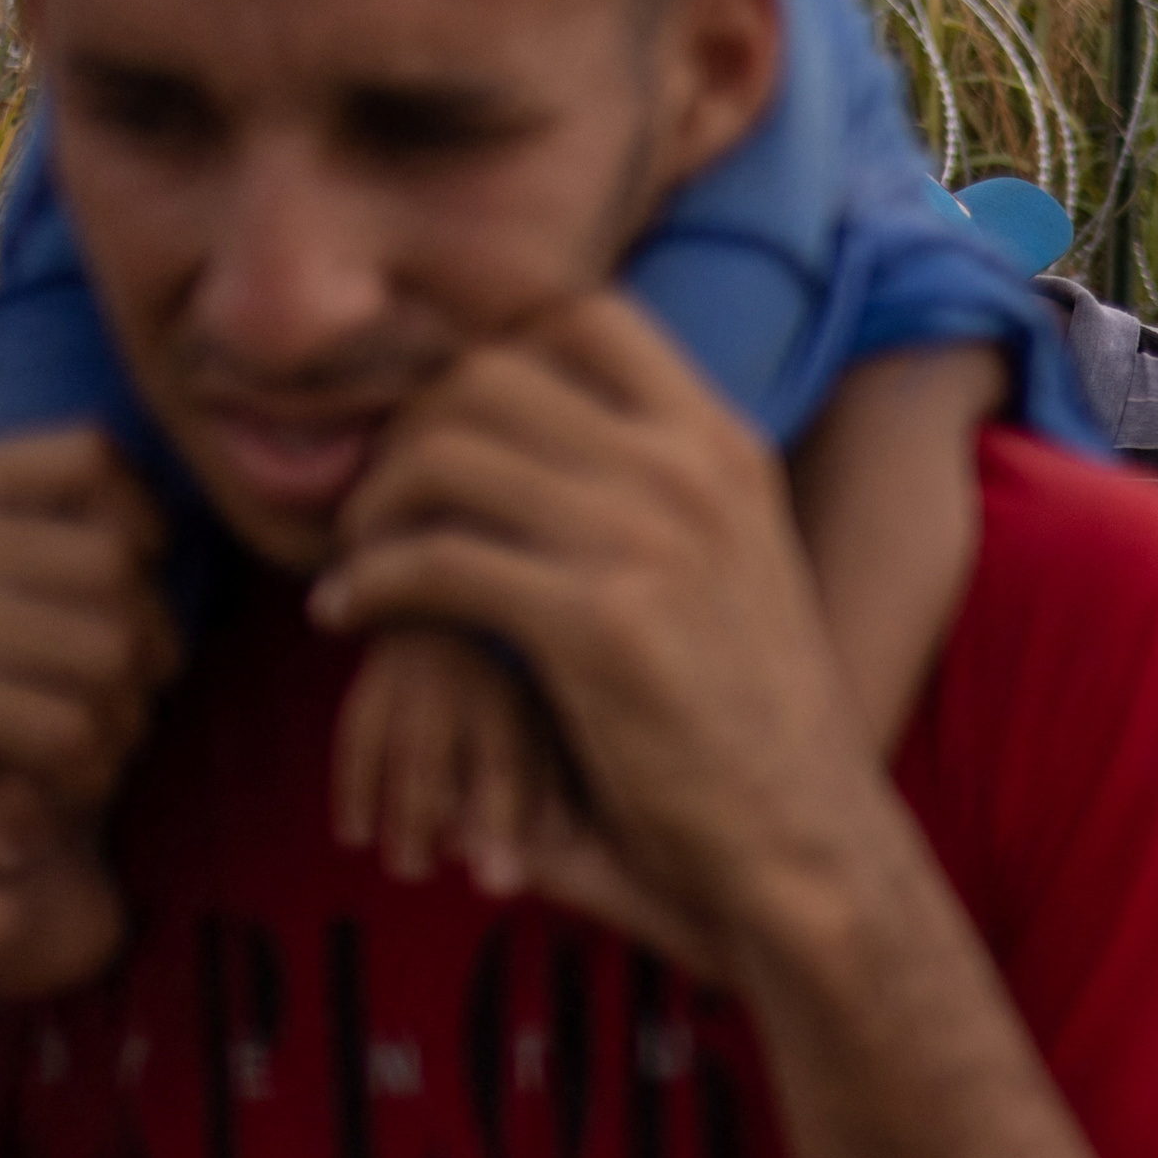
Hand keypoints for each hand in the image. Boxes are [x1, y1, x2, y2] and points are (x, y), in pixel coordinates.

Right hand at [0, 434, 170, 1015]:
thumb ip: (60, 546)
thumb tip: (171, 524)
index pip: (94, 459)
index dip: (145, 531)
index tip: (123, 598)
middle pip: (117, 565)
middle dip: (148, 649)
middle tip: (114, 704)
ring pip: (109, 648)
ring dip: (124, 719)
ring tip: (84, 747)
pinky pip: (67, 726)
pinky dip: (86, 769)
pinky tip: (50, 785)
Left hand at [309, 295, 882, 977]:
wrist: (807, 842)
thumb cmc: (750, 724)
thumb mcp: (727, 567)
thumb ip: (643, 493)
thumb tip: (524, 434)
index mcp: (724, 446)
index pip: (583, 315)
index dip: (482, 347)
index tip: (431, 419)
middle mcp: (692, 470)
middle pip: (490, 374)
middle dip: (406, 430)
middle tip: (375, 502)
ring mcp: (651, 539)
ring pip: (448, 456)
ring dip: (374, 505)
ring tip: (356, 559)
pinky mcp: (602, 625)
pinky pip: (437, 561)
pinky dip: (371, 583)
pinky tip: (349, 617)